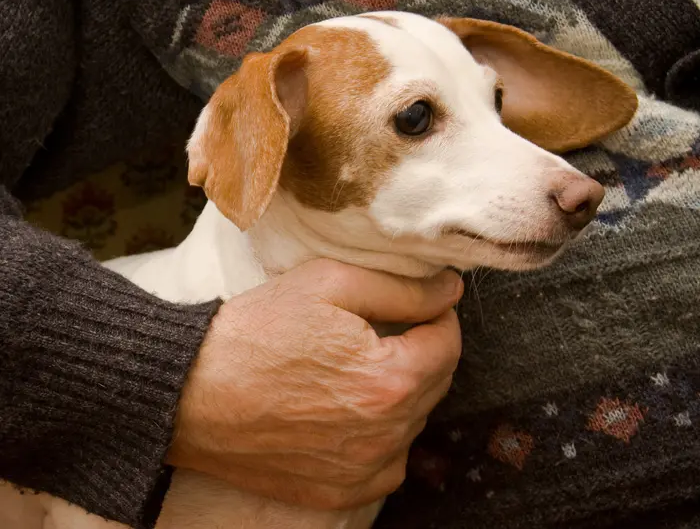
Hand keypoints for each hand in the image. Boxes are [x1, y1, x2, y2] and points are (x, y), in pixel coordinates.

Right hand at [167, 259, 462, 509]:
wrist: (190, 392)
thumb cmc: (256, 332)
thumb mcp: (329, 283)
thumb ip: (402, 288)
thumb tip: (451, 291)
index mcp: (390, 380)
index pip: (448, 343)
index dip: (438, 316)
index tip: (420, 305)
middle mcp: (385, 434)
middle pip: (436, 383)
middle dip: (422, 350)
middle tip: (388, 330)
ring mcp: (362, 470)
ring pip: (414, 422)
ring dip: (404, 392)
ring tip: (362, 367)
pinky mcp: (339, 492)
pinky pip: (388, 463)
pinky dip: (383, 436)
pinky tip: (352, 411)